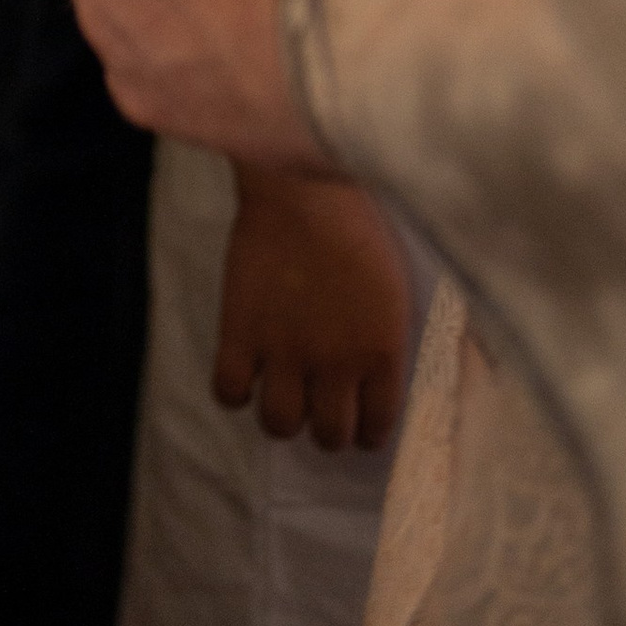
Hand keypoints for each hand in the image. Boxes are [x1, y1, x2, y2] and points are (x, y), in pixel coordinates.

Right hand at [213, 161, 411, 450]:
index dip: (367, 431)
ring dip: (283, 417)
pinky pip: (228, 391)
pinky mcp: (239, 332)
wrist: (304, 188)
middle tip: (320, 407)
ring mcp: (283, 351)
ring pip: (279, 424)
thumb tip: (385, 376)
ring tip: (282, 394)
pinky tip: (243, 371)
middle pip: (329, 436)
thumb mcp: (397, 290)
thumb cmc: (360, 226)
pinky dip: (233, 390)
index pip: (376, 425)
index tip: (359, 422)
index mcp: (381, 353)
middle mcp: (335, 364)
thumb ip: (391, 340)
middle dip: (327, 429)